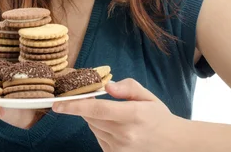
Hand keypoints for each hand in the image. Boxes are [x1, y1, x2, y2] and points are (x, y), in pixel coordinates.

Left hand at [52, 78, 181, 151]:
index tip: (58, 104)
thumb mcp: (148, 96)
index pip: (97, 110)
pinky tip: (117, 128)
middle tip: (102, 100)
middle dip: (89, 107)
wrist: (172, 144)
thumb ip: (127, 87)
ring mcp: (119, 148)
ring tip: (117, 117)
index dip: (75, 106)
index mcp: (133, 115)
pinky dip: (101, 130)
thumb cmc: (158, 117)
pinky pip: (98, 138)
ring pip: (93, 128)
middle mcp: (124, 134)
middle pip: (91, 118)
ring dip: (96, 119)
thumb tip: (107, 86)